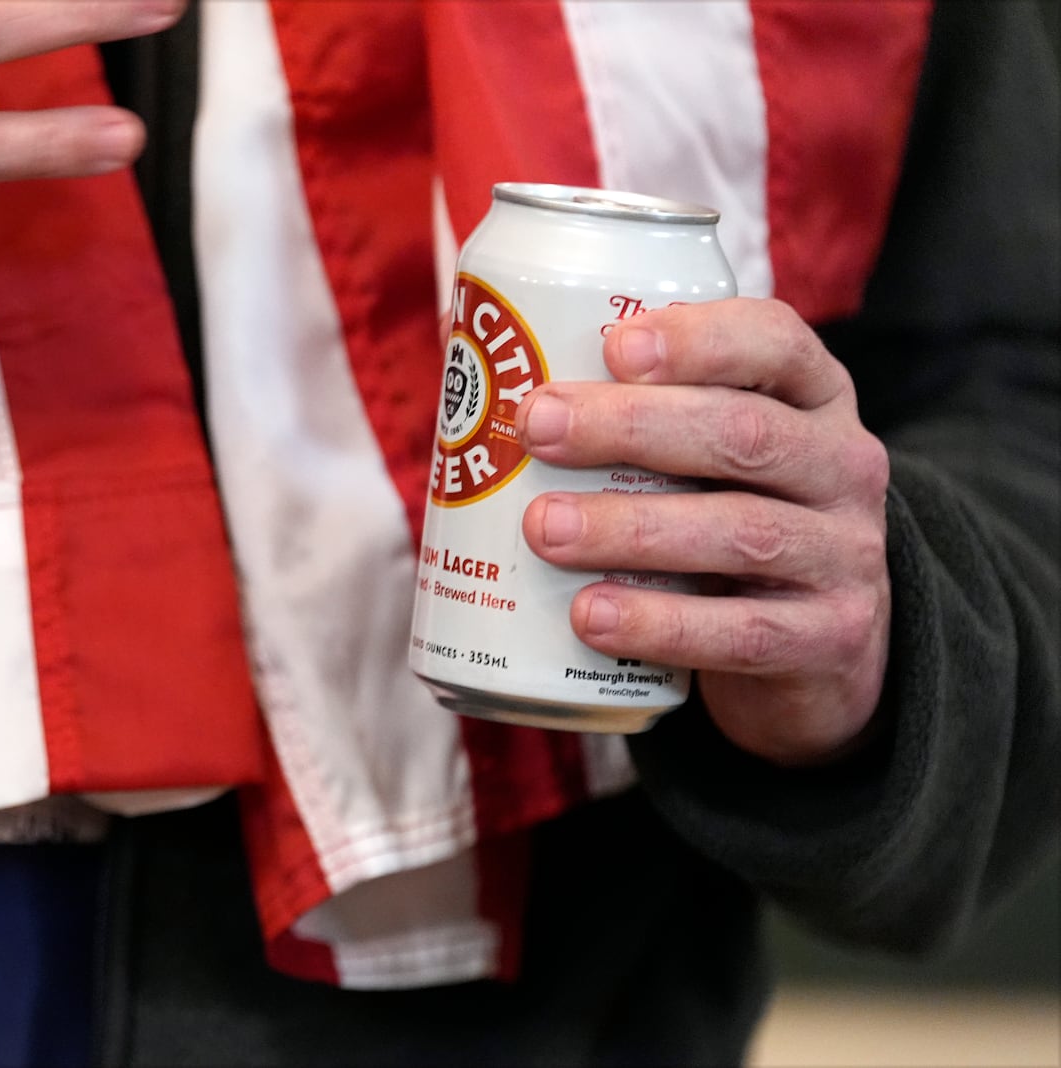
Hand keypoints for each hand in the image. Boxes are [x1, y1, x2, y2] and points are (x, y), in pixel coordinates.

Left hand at [515, 298, 891, 765]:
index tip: (613, 342)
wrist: (820, 649)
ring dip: (629, 527)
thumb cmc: (724, 520)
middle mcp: (842, 465)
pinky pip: (739, 633)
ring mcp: (843, 555)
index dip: (698, 338)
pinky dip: (658, 623)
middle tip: (538, 428)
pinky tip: (591, 616)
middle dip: (632, 425)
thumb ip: (634, 410)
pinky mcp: (828, 640)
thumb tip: (471, 359)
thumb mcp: (707, 454)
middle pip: (743, 433)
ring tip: (544, 527)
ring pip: (739, 532)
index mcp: (810, 397)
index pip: (774, 342)